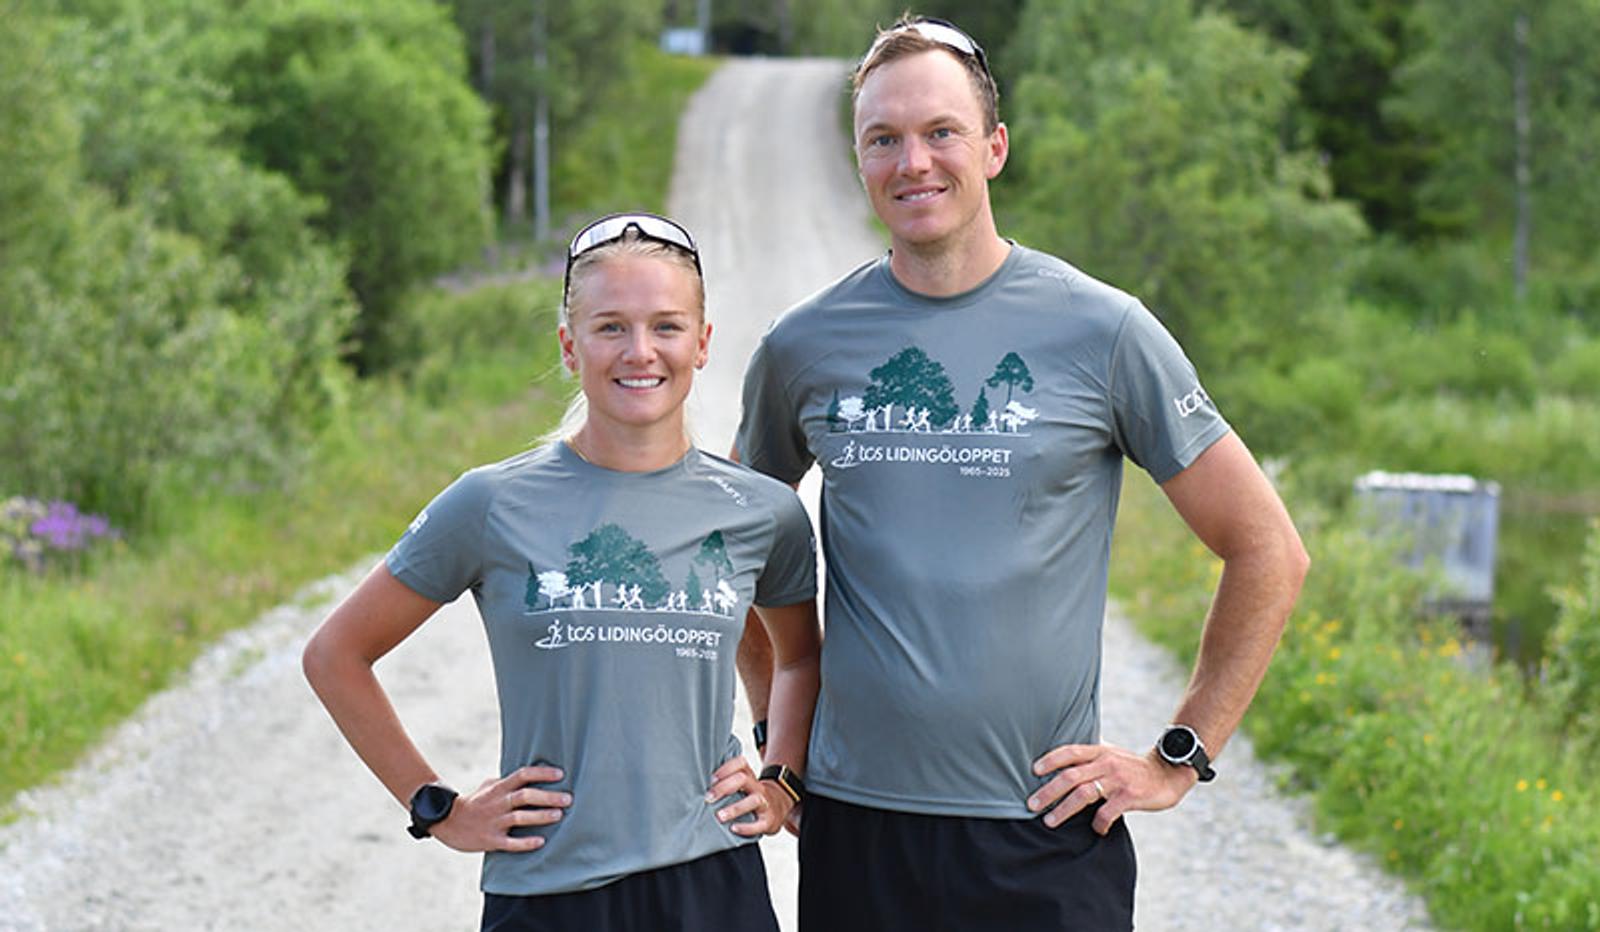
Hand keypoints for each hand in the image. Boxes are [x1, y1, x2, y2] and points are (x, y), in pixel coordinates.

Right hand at [429, 764, 571, 852]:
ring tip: (559, 815)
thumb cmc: (473, 803)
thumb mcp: (487, 787)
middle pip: (525, 796)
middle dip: (548, 797)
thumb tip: (528, 774)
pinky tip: (541, 842)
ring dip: (541, 816)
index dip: (542, 774)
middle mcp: (497, 803)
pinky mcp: (490, 840)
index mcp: (498, 788)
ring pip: (520, 817)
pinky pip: (510, 842)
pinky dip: (526, 842)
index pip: (522, 775)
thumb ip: (506, 781)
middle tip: (568, 798)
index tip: (560, 775)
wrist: (447, 823)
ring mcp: (494, 822)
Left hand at [706, 755, 794, 836]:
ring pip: (753, 801)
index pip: (741, 763)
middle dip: (724, 787)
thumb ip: (726, 782)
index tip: (711, 779)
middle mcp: (757, 787)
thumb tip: (696, 786)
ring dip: (734, 808)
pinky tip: (733, 829)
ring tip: (719, 816)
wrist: (778, 807)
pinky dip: (746, 827)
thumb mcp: (744, 785)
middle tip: (708, 798)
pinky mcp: (769, 821)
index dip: (726, 769)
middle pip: (743, 779)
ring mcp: (765, 803)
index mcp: (749, 777)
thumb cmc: (750, 796)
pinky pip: (759, 824)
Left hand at [1027, 743, 1196, 834]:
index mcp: (1099, 751)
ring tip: (1050, 821)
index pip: (1070, 752)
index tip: (1033, 771)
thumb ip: (1090, 757)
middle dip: (1048, 792)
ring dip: (1064, 809)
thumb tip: (1062, 760)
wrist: (1168, 774)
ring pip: (1083, 794)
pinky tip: (1096, 830)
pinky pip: (1107, 812)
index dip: (1050, 760)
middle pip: (1070, 776)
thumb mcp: (1111, 754)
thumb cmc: (1133, 767)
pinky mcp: (1130, 796)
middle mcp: (1106, 763)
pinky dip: (1098, 823)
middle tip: (1032, 805)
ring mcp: (1118, 779)